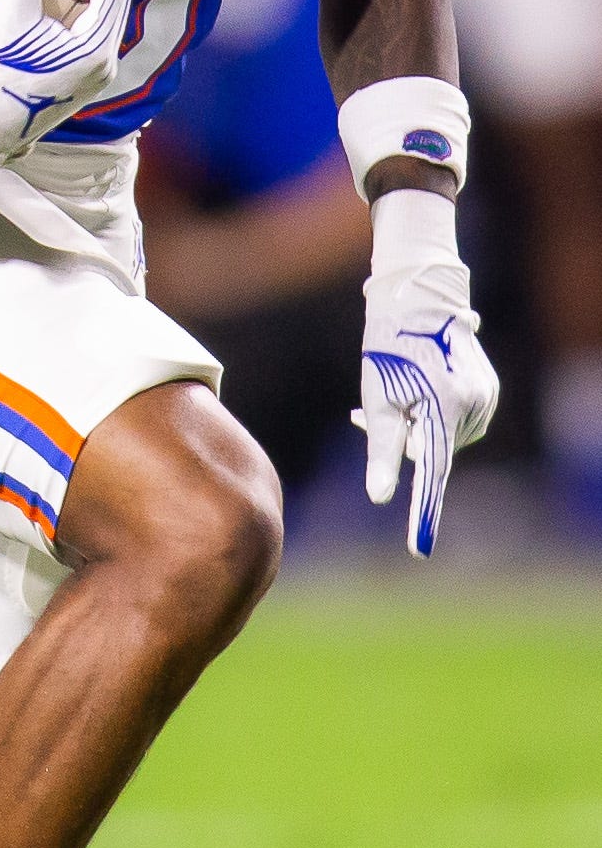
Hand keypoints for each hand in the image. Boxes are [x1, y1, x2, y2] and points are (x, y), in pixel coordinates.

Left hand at [356, 189, 497, 556]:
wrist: (418, 298)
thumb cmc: (389, 348)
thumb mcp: (378, 400)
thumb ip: (382, 450)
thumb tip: (380, 496)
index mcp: (448, 414)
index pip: (433, 475)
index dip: (423, 513)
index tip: (418, 549)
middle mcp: (475, 409)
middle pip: (432, 450)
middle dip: (400, 441)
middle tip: (362, 414)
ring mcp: (484, 399)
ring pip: (441, 434)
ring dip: (413, 425)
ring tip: (384, 396)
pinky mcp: (484, 389)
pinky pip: (452, 417)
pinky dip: (427, 413)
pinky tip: (408, 392)